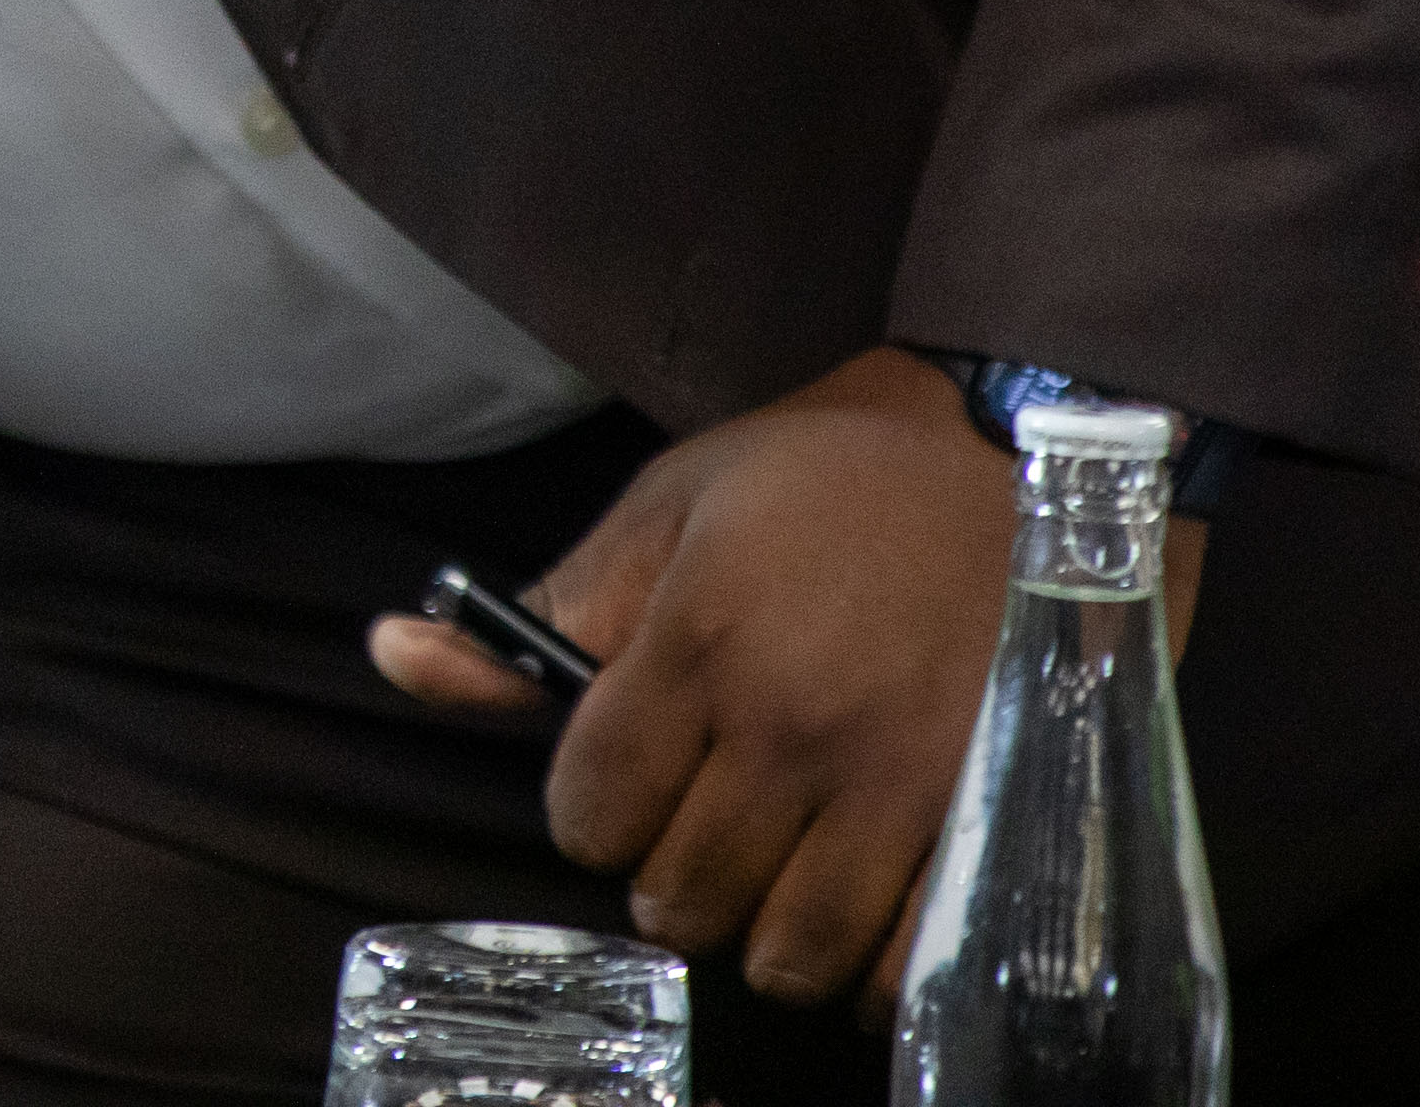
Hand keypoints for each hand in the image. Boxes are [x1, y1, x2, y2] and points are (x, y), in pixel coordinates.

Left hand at [369, 349, 1200, 1006]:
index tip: (627, 776)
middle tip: (709, 815)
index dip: (592, 806)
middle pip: (678, 898)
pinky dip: (864, 963)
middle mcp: (791, 727)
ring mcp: (898, 785)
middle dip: (673, 868)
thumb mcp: (666, 510)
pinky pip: (894, 969)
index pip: (588, 813)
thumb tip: (392, 655)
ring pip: (783, 953)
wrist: (1027, 450)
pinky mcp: (991, 823)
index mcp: (698, 642)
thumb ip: (541, 614)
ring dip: (764, 926)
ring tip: (781, 863)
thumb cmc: (829, 475)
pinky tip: (860, 900)